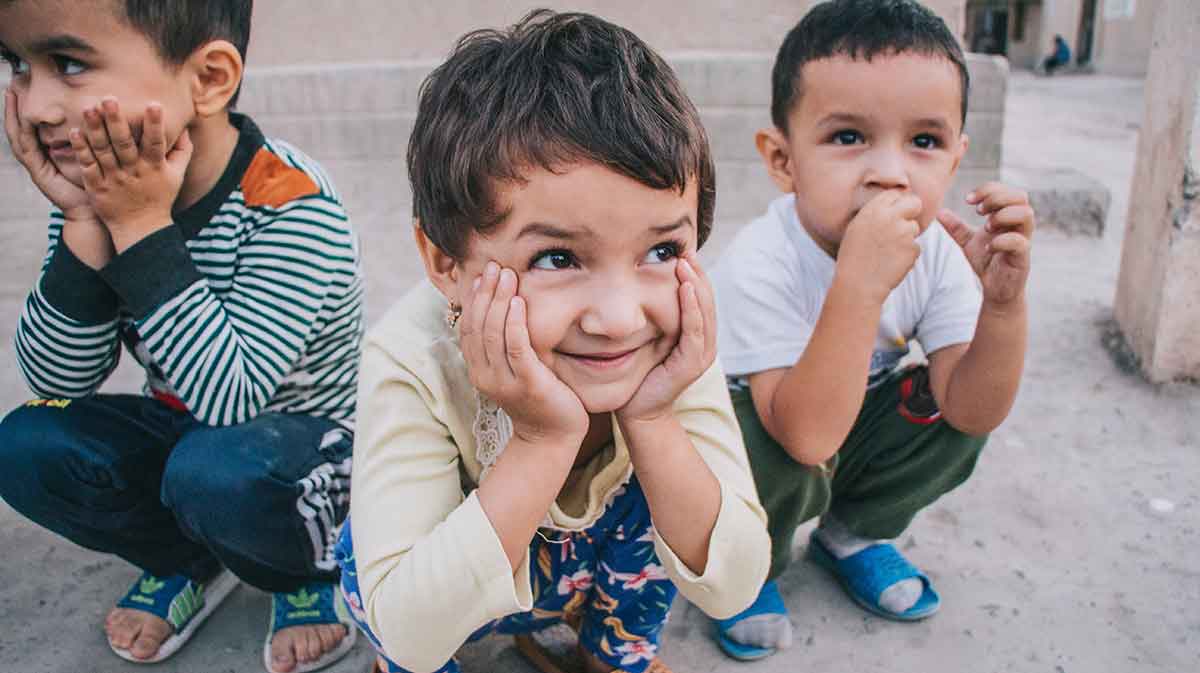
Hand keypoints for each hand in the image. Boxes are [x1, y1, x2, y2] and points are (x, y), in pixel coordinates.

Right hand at [3, 88, 94, 223]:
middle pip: (20, 125)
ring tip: (11, 93)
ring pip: (18, 134)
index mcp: (48, 150)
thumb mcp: (92, 153)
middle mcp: (38, 156)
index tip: (26, 82)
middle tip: (13, 81)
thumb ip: (91, 136)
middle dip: (14, 104)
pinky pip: (27, 149)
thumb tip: (100, 110)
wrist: (93, 211)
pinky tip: (24, 118)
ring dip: (13, 114)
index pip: (32, 123)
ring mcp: (35, 164)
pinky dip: (25, 133)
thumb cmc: (97, 183)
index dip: (28, 104)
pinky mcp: (38, 173)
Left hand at [70, 97, 192, 252]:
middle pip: (124, 144)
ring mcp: (113, 179)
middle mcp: (133, 172)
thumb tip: (184, 127)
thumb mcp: (177, 175)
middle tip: (109, 98)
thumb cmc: (160, 197)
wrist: (140, 229)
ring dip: (95, 129)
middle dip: (116, 121)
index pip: (156, 143)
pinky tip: (74, 132)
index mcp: (154, 167)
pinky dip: (81, 150)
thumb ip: (183, 151)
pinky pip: (88, 165)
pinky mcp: (97, 186)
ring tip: (88, 108)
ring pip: (103, 151)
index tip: (154, 104)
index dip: (155, 124)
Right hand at [460, 261, 588, 444]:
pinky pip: (516, 349)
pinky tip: (519, 302)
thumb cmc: (538, 398)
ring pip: (494, 334)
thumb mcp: (515, 370)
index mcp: (479, 371)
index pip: (468, 328)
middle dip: (485, 293)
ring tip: (507, 275)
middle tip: (494, 266)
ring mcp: (504, 382)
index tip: (481, 275)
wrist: (552, 437)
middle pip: (478, 326)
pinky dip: (515, 323)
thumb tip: (508, 308)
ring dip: (499, 301)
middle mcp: (485, 376)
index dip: (473, 300)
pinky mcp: (528, 384)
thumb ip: (506, 345)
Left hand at [617, 252, 715, 424]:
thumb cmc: (638, 372)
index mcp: (696, 334)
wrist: (637, 410)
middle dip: (697, 273)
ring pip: (704, 312)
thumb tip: (638, 281)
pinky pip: (695, 331)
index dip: (694, 273)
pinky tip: (685, 290)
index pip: (700, 297)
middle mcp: (704, 342)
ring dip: (696, 285)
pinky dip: (692, 309)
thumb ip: (653, 314)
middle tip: (685, 250)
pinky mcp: (692, 364)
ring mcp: (701, 354)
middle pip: (706, 299)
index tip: (682, 250)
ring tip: (686, 263)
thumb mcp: (647, 336)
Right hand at [835, 190, 923, 303]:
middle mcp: (890, 217)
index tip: (895, 212)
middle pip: (915, 203)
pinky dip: (907, 255)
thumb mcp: (857, 228)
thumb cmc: (854, 258)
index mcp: (873, 210)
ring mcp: (903, 232)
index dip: (897, 203)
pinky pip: (915, 247)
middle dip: (912, 211)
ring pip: (914, 228)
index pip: (895, 194)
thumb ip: (875, 214)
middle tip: (904, 224)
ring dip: (907, 238)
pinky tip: (892, 262)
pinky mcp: (913, 248)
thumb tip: (892, 206)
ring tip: (889, 252)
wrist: (858, 284)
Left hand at [939, 182, 1034, 306]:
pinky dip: (1001, 241)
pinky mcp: (1023, 257)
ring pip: (1026, 215)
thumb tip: (939, 212)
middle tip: (977, 211)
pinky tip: (988, 248)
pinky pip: (1019, 242)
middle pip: (1020, 197)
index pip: (1006, 191)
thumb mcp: (967, 242)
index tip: (968, 199)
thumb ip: (956, 227)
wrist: (995, 289)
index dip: (988, 189)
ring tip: (986, 227)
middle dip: (996, 198)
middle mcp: (1018, 226)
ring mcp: (1023, 240)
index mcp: (1008, 218)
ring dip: (1003, 216)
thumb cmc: (986, 262)